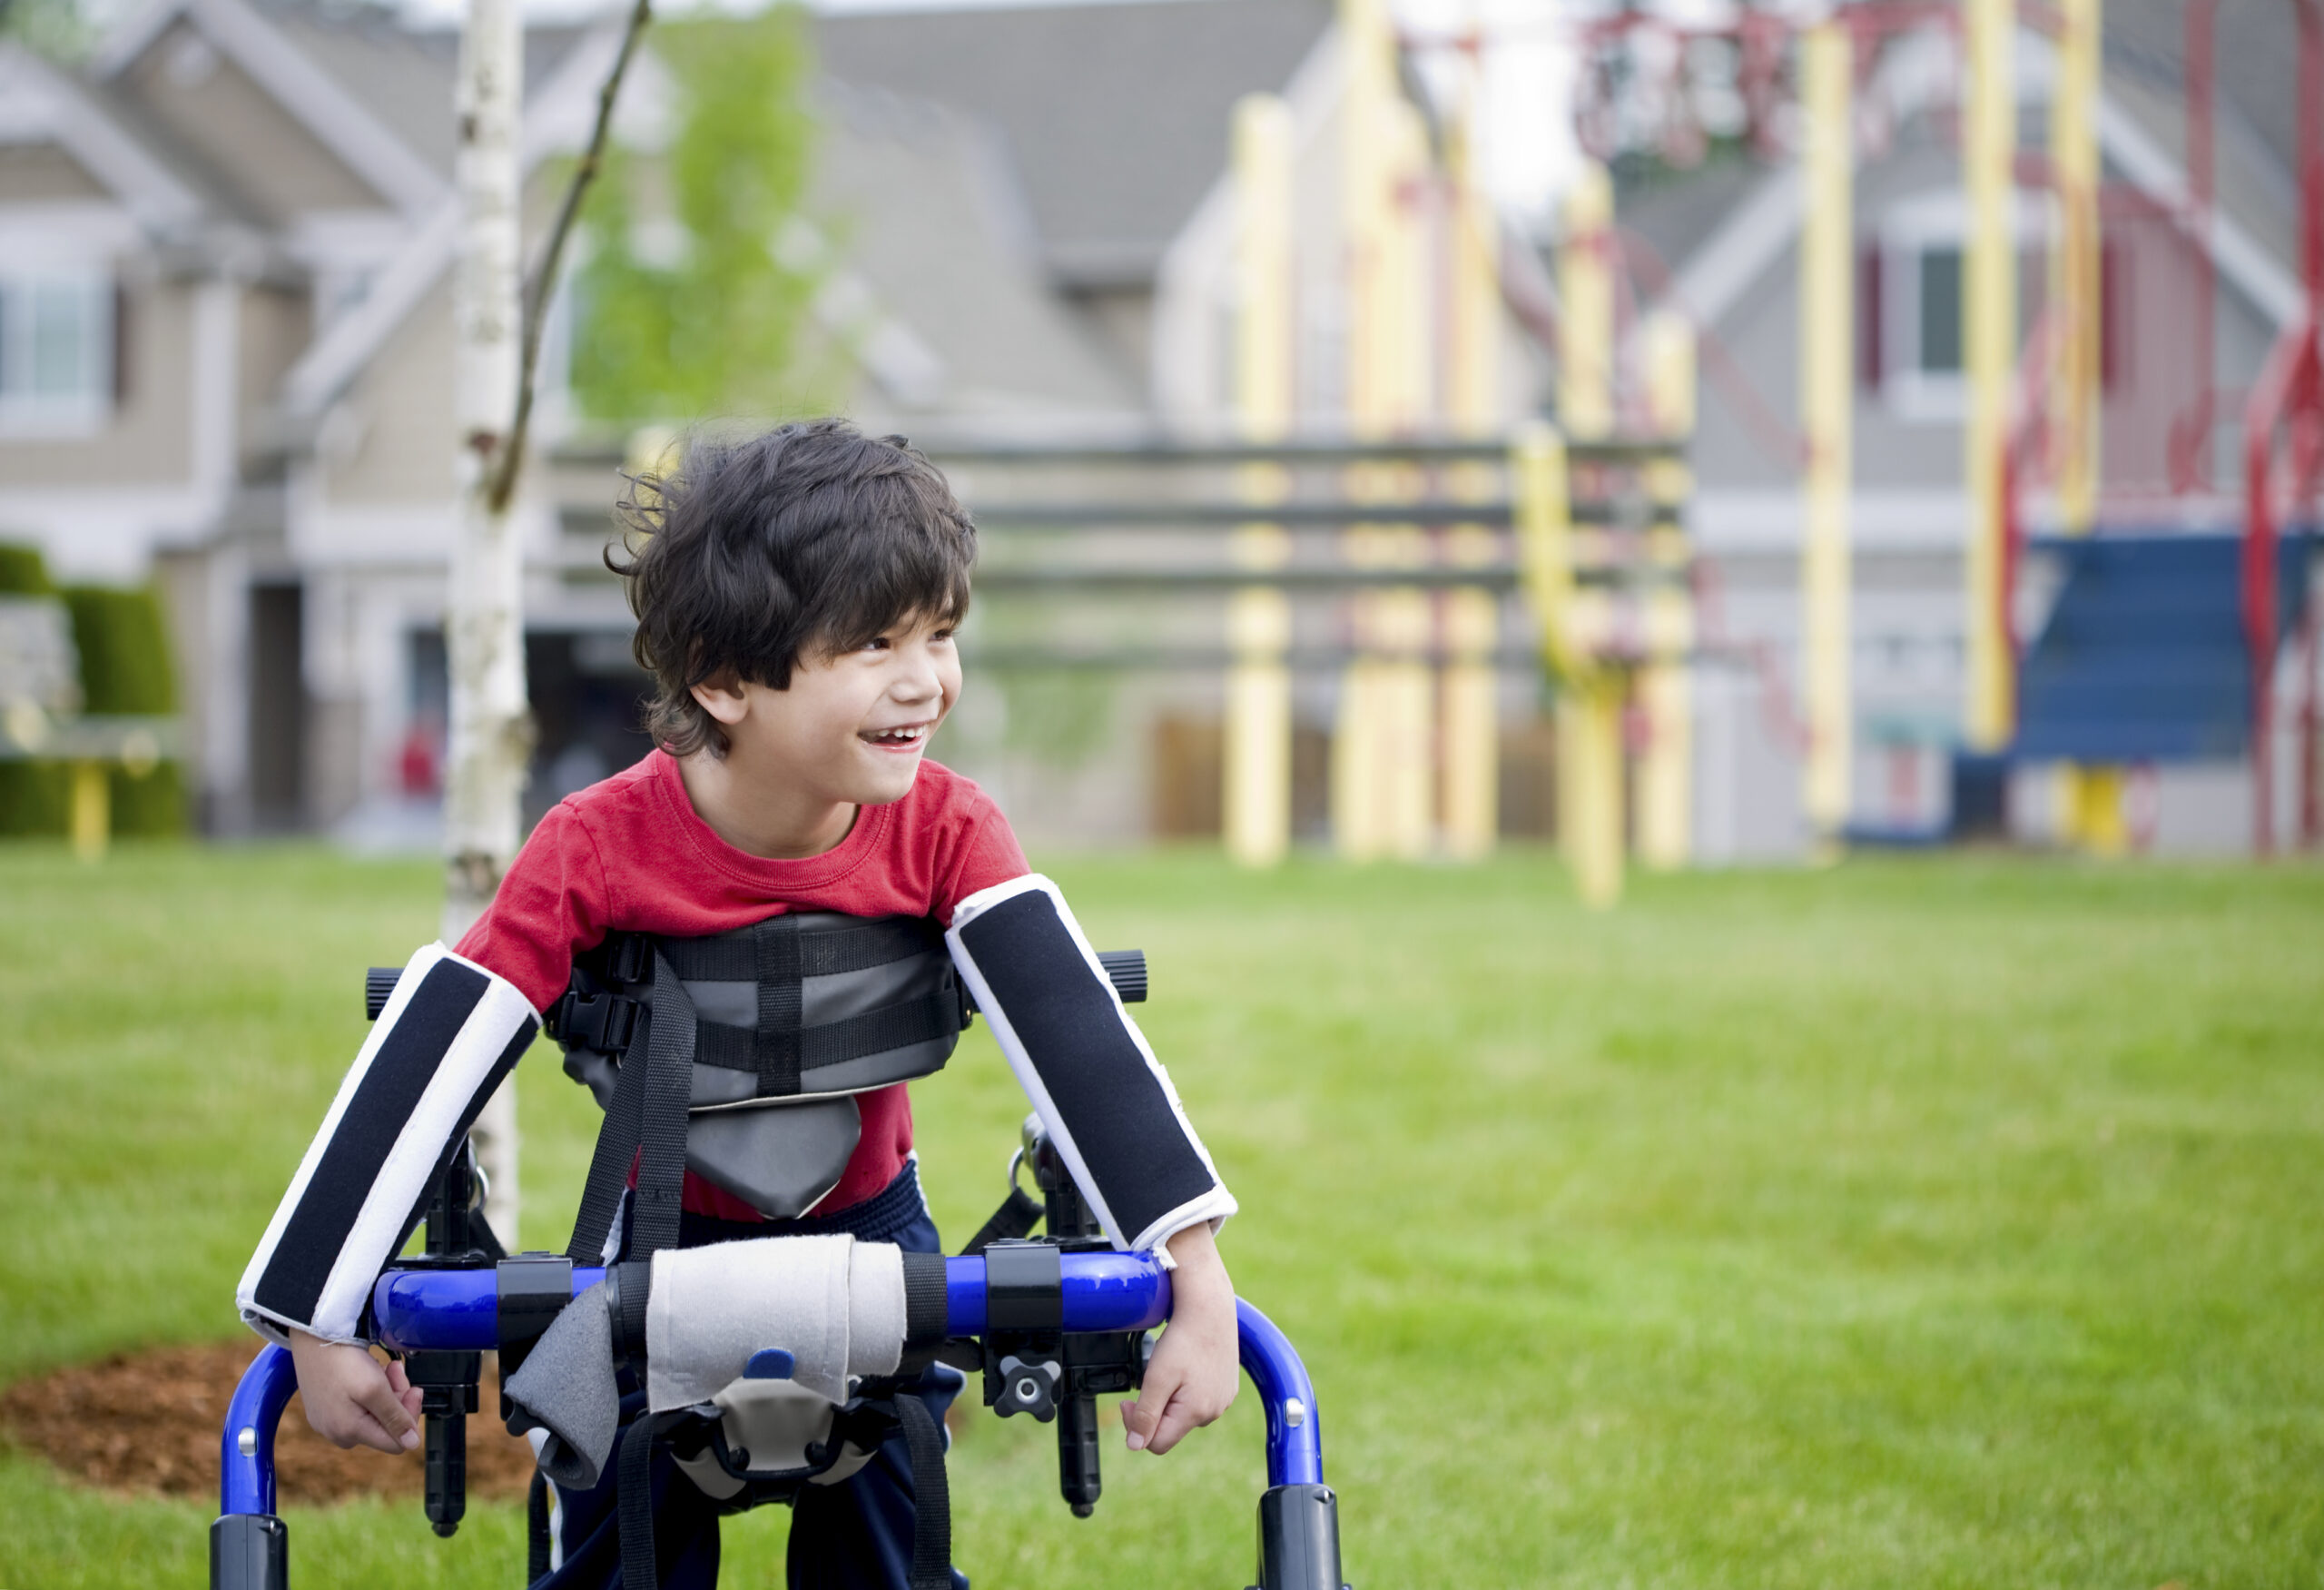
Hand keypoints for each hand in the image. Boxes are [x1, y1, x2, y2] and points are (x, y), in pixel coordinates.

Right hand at [285, 1330, 421, 1453]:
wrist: (314, 1335)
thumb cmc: (341, 1360)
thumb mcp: (375, 1388)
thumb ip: (395, 1418)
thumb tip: (411, 1443)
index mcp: (349, 1432)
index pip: (397, 1441)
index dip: (410, 1416)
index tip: (414, 1389)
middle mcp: (337, 1433)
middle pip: (386, 1425)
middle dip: (397, 1397)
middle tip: (396, 1370)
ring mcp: (329, 1420)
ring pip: (375, 1412)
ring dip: (387, 1388)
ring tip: (384, 1366)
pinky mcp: (326, 1407)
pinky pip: (358, 1404)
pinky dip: (371, 1386)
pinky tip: (368, 1369)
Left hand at [1121, 1224, 1238, 1455]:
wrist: (1210, 1307)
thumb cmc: (1183, 1339)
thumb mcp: (1156, 1378)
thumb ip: (1145, 1415)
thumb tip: (1134, 1446)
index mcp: (1196, 1413)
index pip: (1157, 1443)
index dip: (1136, 1427)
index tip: (1128, 1401)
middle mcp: (1214, 1411)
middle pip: (1172, 1428)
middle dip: (1156, 1409)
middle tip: (1150, 1379)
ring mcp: (1224, 1400)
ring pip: (1185, 1414)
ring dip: (1171, 1399)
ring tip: (1171, 1369)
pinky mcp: (1228, 1387)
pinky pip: (1200, 1400)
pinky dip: (1187, 1390)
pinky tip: (1186, 1366)